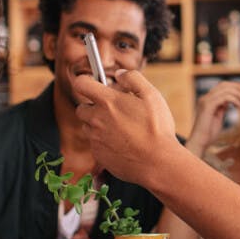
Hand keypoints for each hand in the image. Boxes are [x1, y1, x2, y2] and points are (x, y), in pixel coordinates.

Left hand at [74, 70, 182, 187]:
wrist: (158, 163)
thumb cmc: (157, 129)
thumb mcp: (152, 95)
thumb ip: (133, 79)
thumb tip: (120, 74)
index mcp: (108, 101)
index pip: (81, 84)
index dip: (86, 82)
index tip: (94, 85)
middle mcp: (96, 119)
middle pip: (81, 108)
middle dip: (92, 107)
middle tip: (112, 111)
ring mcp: (96, 139)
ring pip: (88, 128)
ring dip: (98, 126)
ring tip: (121, 130)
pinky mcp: (98, 155)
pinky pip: (96, 145)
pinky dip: (105, 143)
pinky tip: (123, 145)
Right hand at [187, 81, 239, 156]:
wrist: (200, 142)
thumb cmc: (208, 133)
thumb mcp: (217, 117)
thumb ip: (221, 108)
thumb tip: (228, 102)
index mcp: (207, 100)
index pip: (221, 86)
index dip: (234, 86)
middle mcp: (205, 98)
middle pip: (224, 85)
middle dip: (238, 88)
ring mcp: (206, 101)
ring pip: (225, 90)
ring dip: (238, 95)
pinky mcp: (208, 106)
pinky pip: (225, 97)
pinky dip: (235, 100)